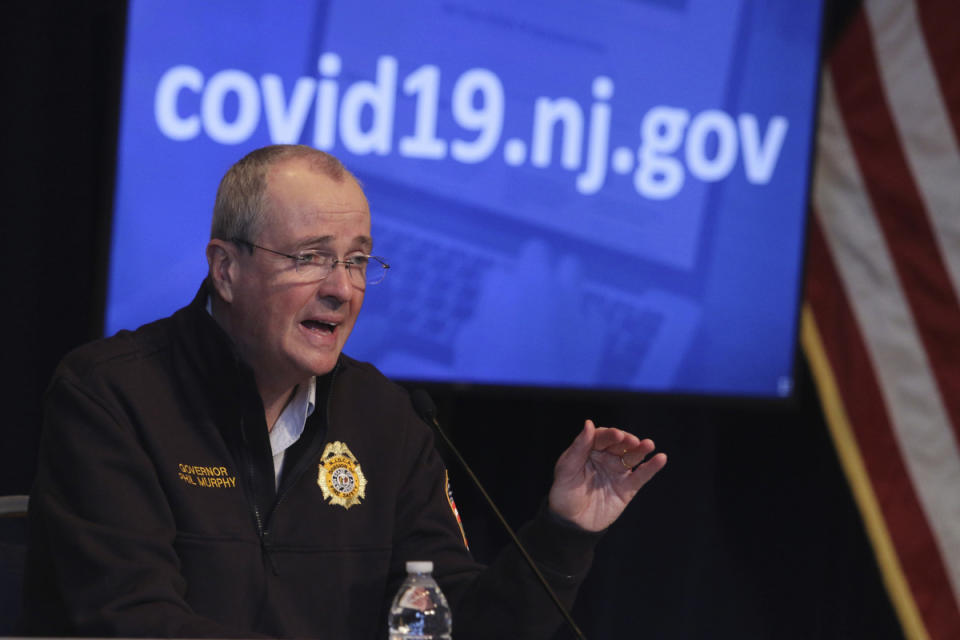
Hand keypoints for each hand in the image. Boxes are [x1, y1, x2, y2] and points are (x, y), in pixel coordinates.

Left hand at [548, 420, 666, 531]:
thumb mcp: (566, 469)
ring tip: (648, 445)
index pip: (602, 437)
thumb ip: (578, 448)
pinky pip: (641, 476)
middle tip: (632, 441)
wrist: (572, 523)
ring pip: (632, 457)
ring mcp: (618, 472)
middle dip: (627, 441)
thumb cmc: (564, 493)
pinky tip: (660, 458)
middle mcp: (606, 458)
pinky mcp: (627, 488)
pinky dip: (651, 467)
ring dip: (641, 450)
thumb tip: (589, 423)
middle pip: (620, 444)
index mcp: (589, 450)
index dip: (610, 435)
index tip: (617, 434)